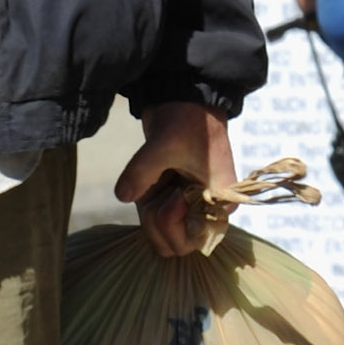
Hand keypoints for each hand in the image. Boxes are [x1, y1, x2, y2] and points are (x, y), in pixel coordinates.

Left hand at [114, 102, 238, 258]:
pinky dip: (144, 203)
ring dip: (148, 209)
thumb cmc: (186, 120)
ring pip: (160, 235)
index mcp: (220, 202)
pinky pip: (153, 220)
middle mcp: (208, 211)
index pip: (194, 240)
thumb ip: (142, 171)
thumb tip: (123, 196)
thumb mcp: (163, 143)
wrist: (182, 100)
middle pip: (175, 244)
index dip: (174, 221)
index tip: (173, 192)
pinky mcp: (174, 202)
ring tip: (154, 176)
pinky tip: (149, 179)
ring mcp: (190, 208)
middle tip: (158, 185)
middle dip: (157, 218)